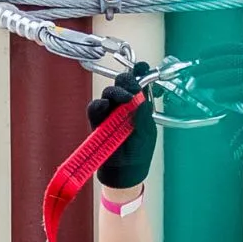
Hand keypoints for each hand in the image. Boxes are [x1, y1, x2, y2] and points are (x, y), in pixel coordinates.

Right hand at [88, 62, 154, 188]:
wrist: (124, 174)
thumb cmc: (138, 153)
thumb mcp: (147, 133)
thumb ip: (144, 115)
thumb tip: (141, 97)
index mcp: (140, 105)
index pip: (139, 83)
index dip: (140, 73)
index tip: (142, 67)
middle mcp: (124, 106)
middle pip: (122, 84)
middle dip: (126, 82)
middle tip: (130, 87)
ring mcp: (110, 113)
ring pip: (108, 93)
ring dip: (114, 94)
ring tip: (121, 101)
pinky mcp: (97, 121)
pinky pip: (95, 108)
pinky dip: (99, 105)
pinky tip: (105, 107)